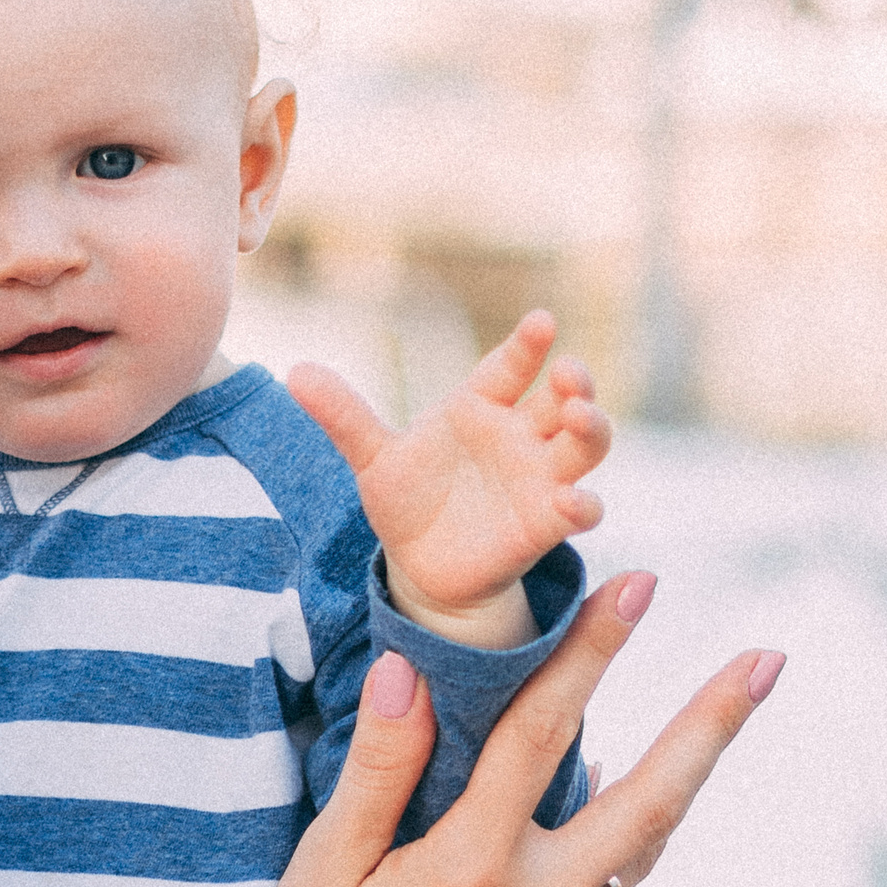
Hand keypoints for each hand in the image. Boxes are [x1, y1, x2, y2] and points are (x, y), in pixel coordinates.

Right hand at [215, 573, 783, 886]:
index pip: (542, 735)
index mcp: (468, 871)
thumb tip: (412, 673)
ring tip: (719, 715)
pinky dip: (625, 830)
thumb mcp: (319, 872)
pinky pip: (605, 884)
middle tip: (767, 661)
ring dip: (680, 778)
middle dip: (711, 726)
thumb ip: (375, 771)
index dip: (589, 653)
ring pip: (636, 847)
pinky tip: (615, 795)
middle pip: (648, 802)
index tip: (638, 588)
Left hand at [288, 311, 609, 641]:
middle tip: (568, 373)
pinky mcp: (547, 523)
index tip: (541, 322)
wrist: (419, 564)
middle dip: (575, 382)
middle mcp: (520, 435)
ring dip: (592, 429)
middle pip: (563, 398)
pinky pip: (579, 510)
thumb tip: (294, 372)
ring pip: (584, 445)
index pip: (512, 365)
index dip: (528, 345)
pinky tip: (572, 503)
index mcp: (481, 405)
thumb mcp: (373, 459)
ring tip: (579, 418)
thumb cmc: (405, 500)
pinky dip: (583, 505)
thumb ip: (343, 417)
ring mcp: (540, 477)